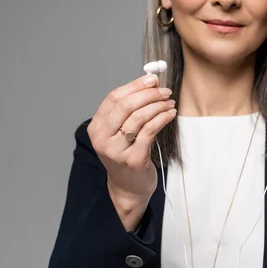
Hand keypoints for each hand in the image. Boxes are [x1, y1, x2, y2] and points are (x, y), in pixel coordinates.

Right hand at [87, 74, 176, 217]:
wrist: (128, 187)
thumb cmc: (127, 155)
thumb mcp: (120, 133)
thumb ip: (129, 110)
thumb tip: (150, 83)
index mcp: (96, 128)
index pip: (113, 98)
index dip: (134, 86)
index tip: (152, 79)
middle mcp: (103, 139)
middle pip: (125, 106)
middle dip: (148, 94)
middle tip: (165, 91)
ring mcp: (117, 150)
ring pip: (139, 117)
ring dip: (158, 106)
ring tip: (169, 102)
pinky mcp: (134, 159)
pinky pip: (150, 131)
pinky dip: (162, 118)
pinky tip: (170, 114)